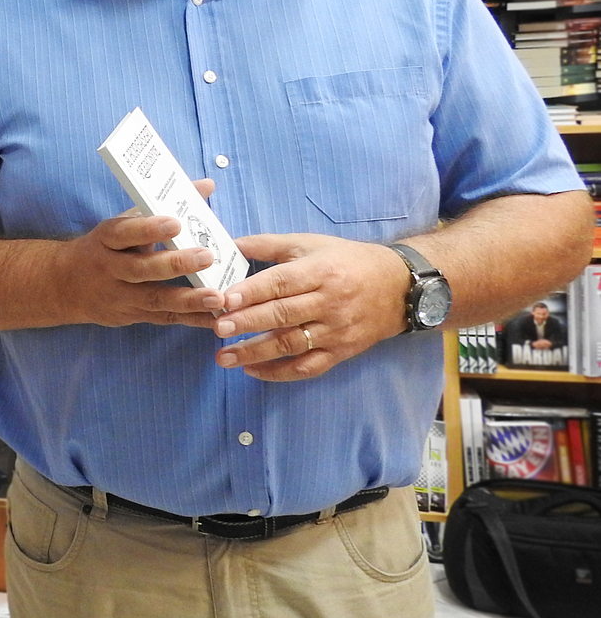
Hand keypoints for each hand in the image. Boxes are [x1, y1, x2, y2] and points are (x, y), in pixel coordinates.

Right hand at [51, 179, 229, 328]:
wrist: (65, 285)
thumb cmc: (104, 247)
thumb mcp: (122, 224)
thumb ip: (163, 207)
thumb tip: (206, 186)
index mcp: (105, 240)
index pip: (124, 233)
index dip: (148, 229)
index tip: (175, 223)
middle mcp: (110, 269)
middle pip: (141, 268)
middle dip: (175, 264)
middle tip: (206, 256)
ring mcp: (120, 296)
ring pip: (154, 299)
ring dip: (188, 299)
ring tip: (217, 296)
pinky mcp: (132, 316)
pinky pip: (163, 318)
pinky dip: (190, 319)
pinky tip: (214, 317)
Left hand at [211, 233, 407, 380]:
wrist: (399, 287)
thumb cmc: (347, 261)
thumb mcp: (310, 244)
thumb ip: (268, 245)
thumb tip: (229, 244)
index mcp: (320, 271)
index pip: (281, 282)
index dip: (252, 292)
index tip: (225, 299)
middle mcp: (329, 302)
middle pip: (284, 314)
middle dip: (248, 322)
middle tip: (217, 328)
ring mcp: (336, 330)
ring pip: (292, 344)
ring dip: (256, 352)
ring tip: (224, 356)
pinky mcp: (342, 352)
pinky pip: (309, 366)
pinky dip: (280, 372)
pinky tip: (253, 371)